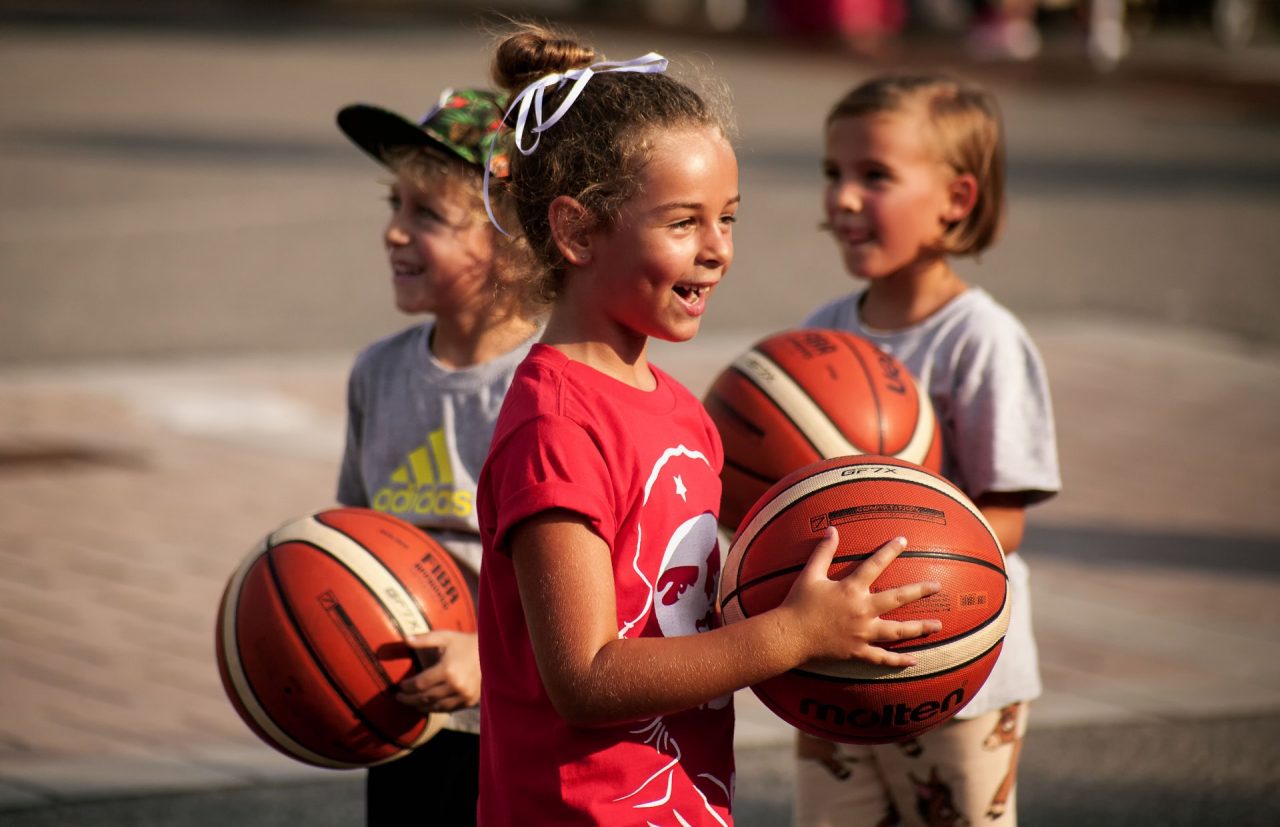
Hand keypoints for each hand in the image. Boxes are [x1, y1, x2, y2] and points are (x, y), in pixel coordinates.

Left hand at [393, 630, 480, 714]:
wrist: (492, 653)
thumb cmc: (465, 643)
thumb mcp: (445, 637)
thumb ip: (424, 639)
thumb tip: (405, 639)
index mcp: (446, 670)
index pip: (420, 684)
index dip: (407, 687)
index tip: (399, 686)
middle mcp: (455, 685)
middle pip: (425, 698)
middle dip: (409, 699)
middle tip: (398, 698)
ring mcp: (463, 695)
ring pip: (436, 706)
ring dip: (420, 707)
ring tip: (411, 704)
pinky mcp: (469, 701)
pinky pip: (448, 709)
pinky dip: (436, 708)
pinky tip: (428, 706)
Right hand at [782, 528, 941, 667]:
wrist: (789, 636)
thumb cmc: (798, 603)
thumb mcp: (810, 574)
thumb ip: (823, 551)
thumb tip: (832, 529)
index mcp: (851, 589)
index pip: (875, 564)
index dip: (890, 550)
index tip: (904, 540)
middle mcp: (862, 610)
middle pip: (898, 598)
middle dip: (920, 590)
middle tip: (937, 585)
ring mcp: (862, 633)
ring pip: (897, 631)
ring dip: (920, 628)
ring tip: (938, 625)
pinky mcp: (858, 652)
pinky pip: (882, 658)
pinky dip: (899, 660)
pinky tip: (915, 660)